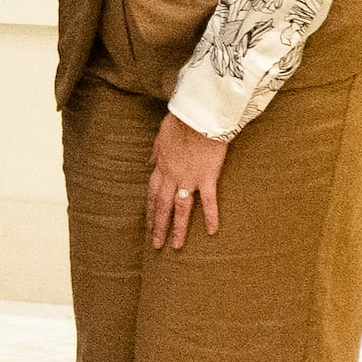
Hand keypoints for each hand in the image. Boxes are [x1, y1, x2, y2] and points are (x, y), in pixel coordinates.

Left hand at [145, 113, 229, 250]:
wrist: (198, 116)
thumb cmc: (181, 122)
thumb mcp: (160, 137)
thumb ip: (155, 153)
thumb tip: (149, 163)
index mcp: (161, 167)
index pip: (152, 194)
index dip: (150, 210)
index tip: (148, 224)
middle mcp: (172, 176)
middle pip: (161, 206)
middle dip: (158, 226)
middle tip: (156, 244)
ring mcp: (189, 178)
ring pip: (180, 208)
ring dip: (178, 228)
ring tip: (176, 245)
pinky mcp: (207, 176)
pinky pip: (208, 200)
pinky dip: (211, 216)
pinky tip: (213, 231)